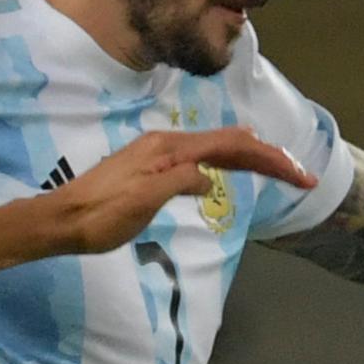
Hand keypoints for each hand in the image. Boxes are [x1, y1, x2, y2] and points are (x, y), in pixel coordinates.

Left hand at [46, 128, 316, 255]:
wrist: (61, 220)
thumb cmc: (99, 217)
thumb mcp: (142, 202)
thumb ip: (179, 183)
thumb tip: (209, 179)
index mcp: (169, 150)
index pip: (232, 146)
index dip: (269, 159)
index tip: (300, 176)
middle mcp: (167, 144)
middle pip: (229, 142)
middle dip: (268, 156)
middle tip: (302, 175)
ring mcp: (158, 154)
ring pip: (216, 147)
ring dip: (251, 157)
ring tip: (279, 166)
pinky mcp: (152, 167)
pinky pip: (201, 156)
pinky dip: (227, 160)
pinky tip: (230, 167)